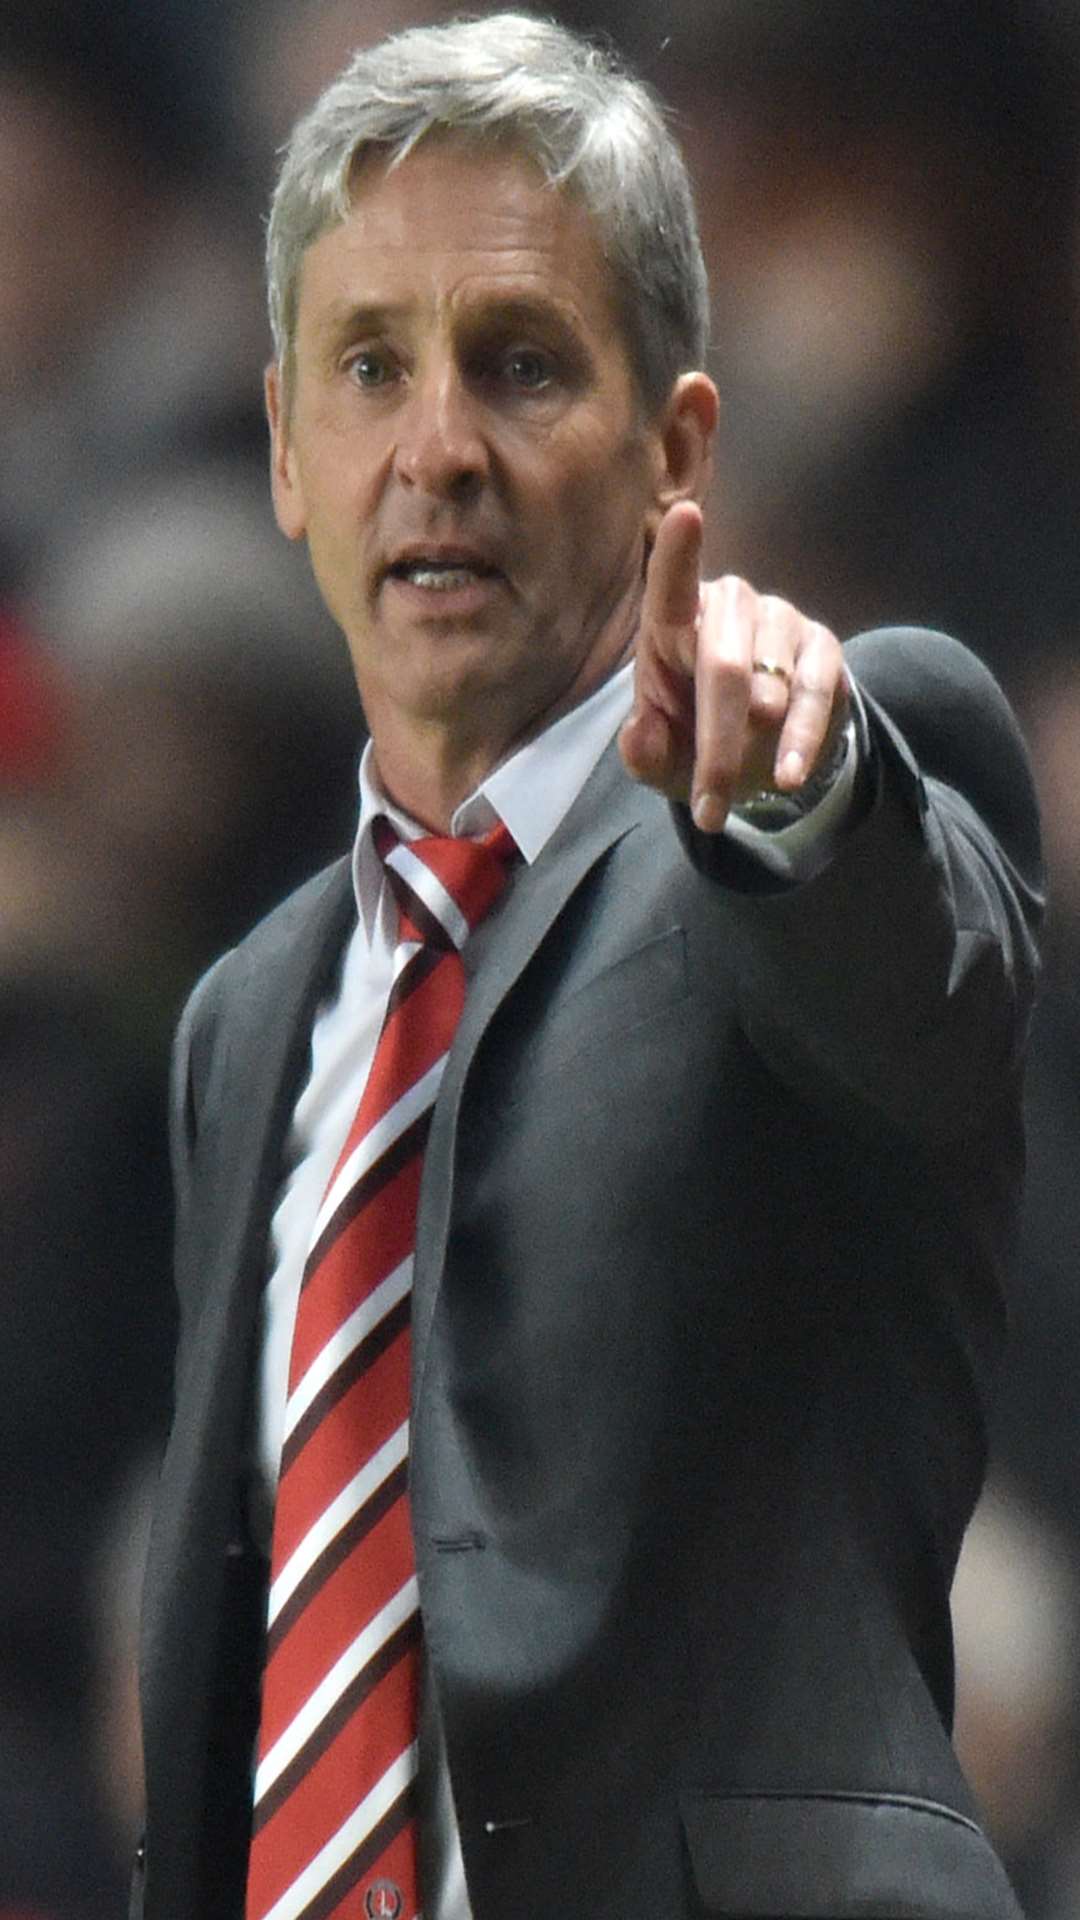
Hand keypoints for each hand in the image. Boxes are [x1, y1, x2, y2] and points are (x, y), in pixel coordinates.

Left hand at [619, 502, 848, 831]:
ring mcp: (780, 620)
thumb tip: (642, 732)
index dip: (678, 554)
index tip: (686, 516)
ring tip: (748, 785)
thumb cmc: (692, 742)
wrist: (759, 755)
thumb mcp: (659, 759)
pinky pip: (816, 693)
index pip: (672, 585)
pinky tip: (789, 774)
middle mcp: (729, 606)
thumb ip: (642, 751)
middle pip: (725, 667)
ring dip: (757, 748)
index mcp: (672, 622)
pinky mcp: (823, 646)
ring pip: (771, 686)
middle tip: (709, 808)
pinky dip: (801, 741)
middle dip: (716, 745)